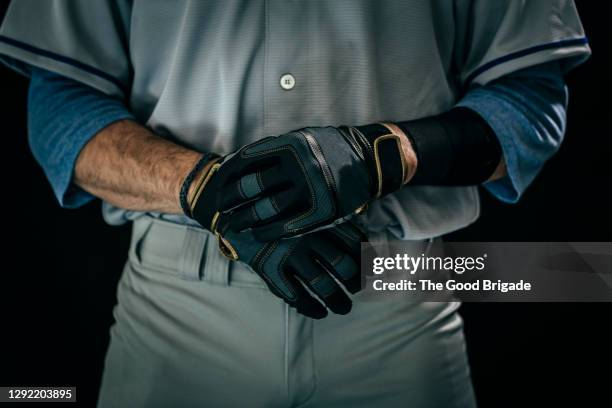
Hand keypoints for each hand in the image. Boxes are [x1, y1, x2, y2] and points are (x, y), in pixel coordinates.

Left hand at [189, 124, 411, 241]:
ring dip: (245, 218)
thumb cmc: (328, 148)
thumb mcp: (301, 138)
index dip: (228, 175)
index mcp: (289, 146)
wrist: (366, 160)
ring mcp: (310, 190)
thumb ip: (273, 149)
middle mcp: (298, 167)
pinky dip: (268, 232)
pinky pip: (287, 226)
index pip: (246, 160)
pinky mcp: (321, 211)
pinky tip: (257, 235)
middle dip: (231, 199)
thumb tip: (238, 161)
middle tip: (221, 207)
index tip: (219, 184)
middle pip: (252, 187)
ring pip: (267, 208)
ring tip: (234, 223)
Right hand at [218, 221, 365, 318]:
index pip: (355, 243)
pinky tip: (320, 312)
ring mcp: (289, 253)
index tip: (371, 271)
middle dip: (355, 284)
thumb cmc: (280, 210)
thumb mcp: (308, 207)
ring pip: (323, 286)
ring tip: (344, 308)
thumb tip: (368, 247)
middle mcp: (308, 235)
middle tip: (357, 290)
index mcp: (319, 218)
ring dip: (338, 302)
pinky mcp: (271, 268)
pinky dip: (312, 308)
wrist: (237, 209)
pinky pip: (297, 296)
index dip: (367, 261)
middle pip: (344, 267)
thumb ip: (333, 223)